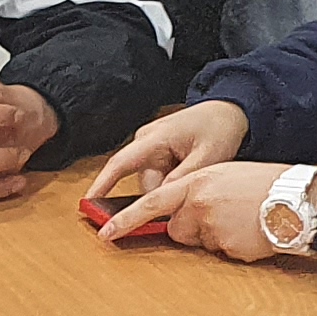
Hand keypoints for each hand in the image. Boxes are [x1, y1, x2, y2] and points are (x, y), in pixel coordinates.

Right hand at [87, 97, 248, 212]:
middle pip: (144, 183)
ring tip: (196, 172)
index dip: (102, 185)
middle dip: (164, 195)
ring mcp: (151, 147)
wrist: (228, 112)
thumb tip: (161, 199)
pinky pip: (159, 177)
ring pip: (153, 183)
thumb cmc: (218, 128)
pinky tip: (190, 171)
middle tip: (190, 196)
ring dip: (171, 187)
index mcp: (154, 138)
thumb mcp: (207, 157)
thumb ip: (183, 178)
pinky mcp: (158, 154)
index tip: (88, 203)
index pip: (120, 164)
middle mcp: (146, 141)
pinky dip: (172, 181)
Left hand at [98, 158, 306, 260]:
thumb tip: (177, 213)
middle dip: (191, 229)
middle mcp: (201, 204)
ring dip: (214, 237)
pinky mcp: (228, 248)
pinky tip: (250, 232)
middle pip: (177, 229)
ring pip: (199, 243)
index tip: (104, 233)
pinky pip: (220, 253)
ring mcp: (214, 228)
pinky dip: (232, 246)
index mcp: (197, 181)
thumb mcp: (224, 174)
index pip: (152, 203)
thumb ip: (196, 189)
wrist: (298, 199)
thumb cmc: (264, 185)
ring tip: (241, 220)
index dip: (126, 220)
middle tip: (221, 216)